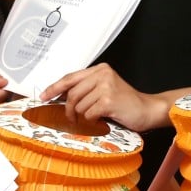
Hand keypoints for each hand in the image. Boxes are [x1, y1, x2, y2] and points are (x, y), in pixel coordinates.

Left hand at [39, 63, 167, 132]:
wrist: (147, 110)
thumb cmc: (125, 103)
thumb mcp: (105, 89)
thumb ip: (86, 88)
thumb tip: (59, 97)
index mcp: (100, 69)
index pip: (70, 77)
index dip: (54, 88)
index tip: (43, 96)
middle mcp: (103, 74)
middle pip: (72, 93)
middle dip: (69, 109)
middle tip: (73, 118)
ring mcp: (106, 86)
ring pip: (79, 105)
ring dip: (84, 116)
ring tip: (95, 118)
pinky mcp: (108, 100)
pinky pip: (88, 114)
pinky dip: (92, 121)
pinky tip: (102, 120)